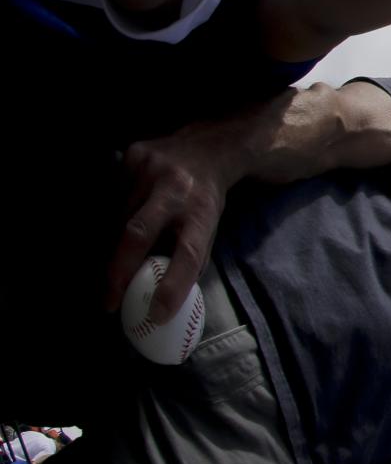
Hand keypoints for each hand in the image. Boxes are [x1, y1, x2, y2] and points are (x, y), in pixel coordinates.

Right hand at [107, 125, 242, 319]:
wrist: (209, 148)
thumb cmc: (205, 201)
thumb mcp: (209, 230)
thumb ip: (189, 261)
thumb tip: (162, 303)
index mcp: (202, 211)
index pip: (189, 253)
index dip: (172, 285)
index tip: (156, 315)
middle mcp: (176, 187)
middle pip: (138, 233)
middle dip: (118, 271)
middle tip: (108, 302)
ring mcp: (151, 168)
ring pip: (116, 219)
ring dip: (110, 248)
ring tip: (111, 270)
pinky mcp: (132, 156)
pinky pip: (109, 198)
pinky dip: (107, 219)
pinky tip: (113, 228)